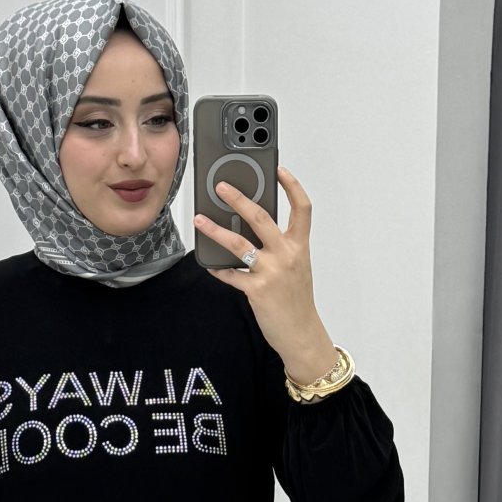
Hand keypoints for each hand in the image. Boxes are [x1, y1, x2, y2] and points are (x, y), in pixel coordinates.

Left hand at [194, 165, 335, 377]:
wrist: (301, 333)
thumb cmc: (297, 301)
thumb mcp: (296, 268)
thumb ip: (280, 247)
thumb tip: (252, 230)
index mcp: (299, 246)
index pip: (301, 208)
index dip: (291, 185)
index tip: (279, 169)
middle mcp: (286, 255)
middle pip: (261, 218)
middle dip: (239, 198)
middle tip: (221, 187)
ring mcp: (271, 272)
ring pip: (239, 244)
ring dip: (216, 230)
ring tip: (200, 220)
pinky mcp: (257, 290)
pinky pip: (231, 275)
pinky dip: (219, 269)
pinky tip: (210, 264)